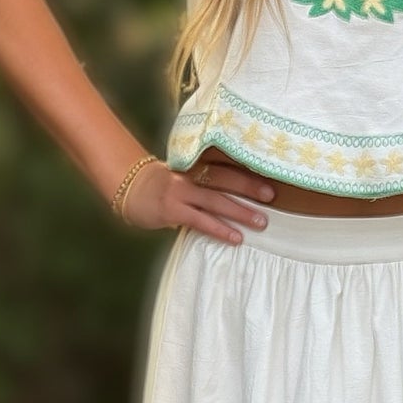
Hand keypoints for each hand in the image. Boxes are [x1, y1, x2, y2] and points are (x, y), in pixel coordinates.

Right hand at [119, 153, 276, 242]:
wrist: (130, 188)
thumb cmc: (163, 185)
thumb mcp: (185, 175)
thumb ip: (207, 180)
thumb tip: (240, 191)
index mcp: (195, 164)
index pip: (225, 165)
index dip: (247, 170)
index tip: (270, 175)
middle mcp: (190, 175)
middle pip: (224, 179)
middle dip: (249, 187)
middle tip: (272, 196)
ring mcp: (180, 192)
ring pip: (216, 200)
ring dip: (240, 211)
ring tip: (261, 222)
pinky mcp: (172, 210)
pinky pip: (201, 220)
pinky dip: (220, 229)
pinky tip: (236, 238)